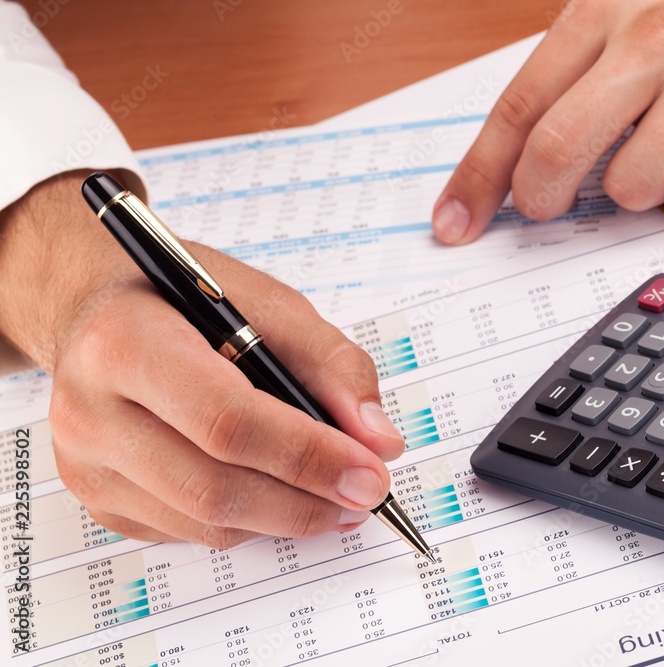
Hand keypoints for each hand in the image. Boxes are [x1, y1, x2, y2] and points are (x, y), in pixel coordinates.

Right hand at [0, 171, 404, 547]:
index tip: (371, 471)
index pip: (227, 421)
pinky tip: (277, 492)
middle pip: (215, 486)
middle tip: (366, 495)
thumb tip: (380, 441)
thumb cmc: (187, 302)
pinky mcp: (99, 499)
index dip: (308, 455)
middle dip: (307, 500)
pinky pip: (190, 533)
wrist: (99, 309)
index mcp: (126, 344)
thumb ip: (333, 365)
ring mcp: (87, 464)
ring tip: (335, 495)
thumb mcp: (268, 304)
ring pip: (207, 521)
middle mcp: (90, 411)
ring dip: (286, 517)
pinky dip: (249, 521)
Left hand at [432, 0, 663, 243]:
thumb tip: (519, 159)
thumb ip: (580, 71)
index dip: (477, 177)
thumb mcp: (639, 7)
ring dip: (638, 192)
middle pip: (557, 152)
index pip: (520, 108)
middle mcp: (655, 41)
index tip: (454, 224)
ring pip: (630, 188)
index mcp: (607, 11)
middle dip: (540, 199)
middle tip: (549, 209)